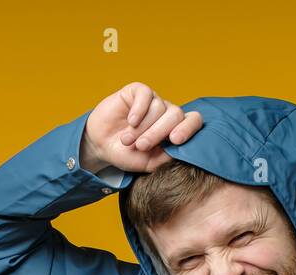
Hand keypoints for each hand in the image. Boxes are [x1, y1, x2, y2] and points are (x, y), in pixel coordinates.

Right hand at [81, 81, 203, 174]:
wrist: (102, 146)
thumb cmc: (128, 155)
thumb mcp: (149, 163)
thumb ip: (167, 157)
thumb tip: (180, 149)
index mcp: (175, 129)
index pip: (193, 121)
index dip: (188, 128)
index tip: (176, 140)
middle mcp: (167, 113)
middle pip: (175, 115)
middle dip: (158, 133)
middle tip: (142, 146)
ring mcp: (153, 101)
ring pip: (158, 107)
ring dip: (142, 127)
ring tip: (128, 140)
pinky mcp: (137, 92)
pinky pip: (146, 95)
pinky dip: (139, 109)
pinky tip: (131, 121)